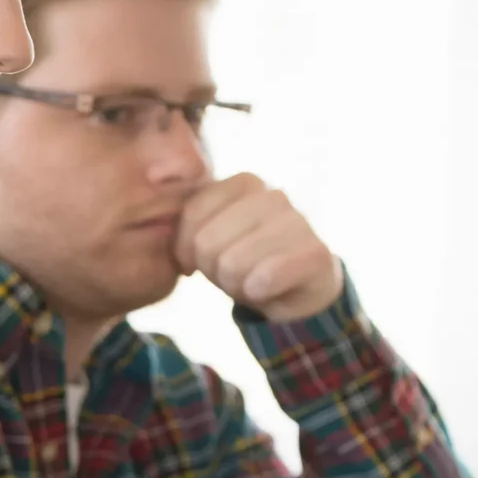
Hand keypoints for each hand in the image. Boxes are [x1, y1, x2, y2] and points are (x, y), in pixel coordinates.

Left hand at [176, 174, 343, 319]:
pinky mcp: (315, 253)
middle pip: (208, 242)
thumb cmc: (244, 262)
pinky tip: (269, 290)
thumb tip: (162, 224)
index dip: (186, 249)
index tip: (196, 262)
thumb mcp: (208, 240)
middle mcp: (272, 195)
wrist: (295, 291)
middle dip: (212, 269)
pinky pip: (264, 277)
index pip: (192, 213)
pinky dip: (258, 292)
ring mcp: (298, 221)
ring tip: (251, 280)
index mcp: (244, 184)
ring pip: (233, 263)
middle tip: (231, 273)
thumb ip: (189, 224)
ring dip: (235, 284)